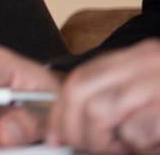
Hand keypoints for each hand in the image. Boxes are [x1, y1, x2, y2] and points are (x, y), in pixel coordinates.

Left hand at [48, 38, 159, 154]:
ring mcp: (156, 83)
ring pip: (98, 111)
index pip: (80, 77)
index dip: (61, 109)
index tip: (55, 132)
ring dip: (102, 140)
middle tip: (82, 145)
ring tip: (122, 148)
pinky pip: (134, 132)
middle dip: (71, 125)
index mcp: (136, 58)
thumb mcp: (149, 88)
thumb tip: (74, 123)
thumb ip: (115, 95)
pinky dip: (135, 146)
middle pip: (79, 91)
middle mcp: (144, 63)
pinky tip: (148, 146)